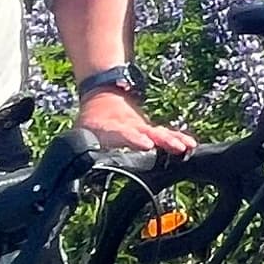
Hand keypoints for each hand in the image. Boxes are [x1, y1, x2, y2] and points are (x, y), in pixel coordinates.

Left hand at [74, 87, 193, 156]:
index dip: (134, 139)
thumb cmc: (91, 120)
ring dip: (172, 140)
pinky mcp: (149, 130)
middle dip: (161, 140)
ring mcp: (141, 127)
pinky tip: (190, 145)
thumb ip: (78, 149)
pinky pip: (165, 134)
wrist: (103, 96)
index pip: (123, 133)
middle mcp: (129, 126)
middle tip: (175, 147)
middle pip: (147, 132)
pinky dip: (178, 139)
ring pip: (158, 133)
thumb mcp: (78, 133)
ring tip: (186, 147)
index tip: (146, 144)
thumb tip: (73, 167)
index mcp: (110, 128)